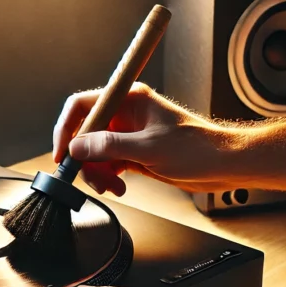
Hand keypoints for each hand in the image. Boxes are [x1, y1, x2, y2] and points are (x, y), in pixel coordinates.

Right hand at [52, 82, 248, 195]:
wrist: (222, 164)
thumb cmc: (197, 147)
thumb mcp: (149, 148)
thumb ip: (109, 147)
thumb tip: (77, 148)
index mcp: (129, 99)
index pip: (82, 106)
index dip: (67, 128)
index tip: (63, 153)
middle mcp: (126, 114)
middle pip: (86, 134)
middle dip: (85, 159)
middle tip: (93, 178)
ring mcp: (129, 134)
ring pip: (95, 153)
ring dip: (98, 173)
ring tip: (112, 186)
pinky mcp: (134, 152)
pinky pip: (108, 164)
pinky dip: (108, 178)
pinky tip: (119, 186)